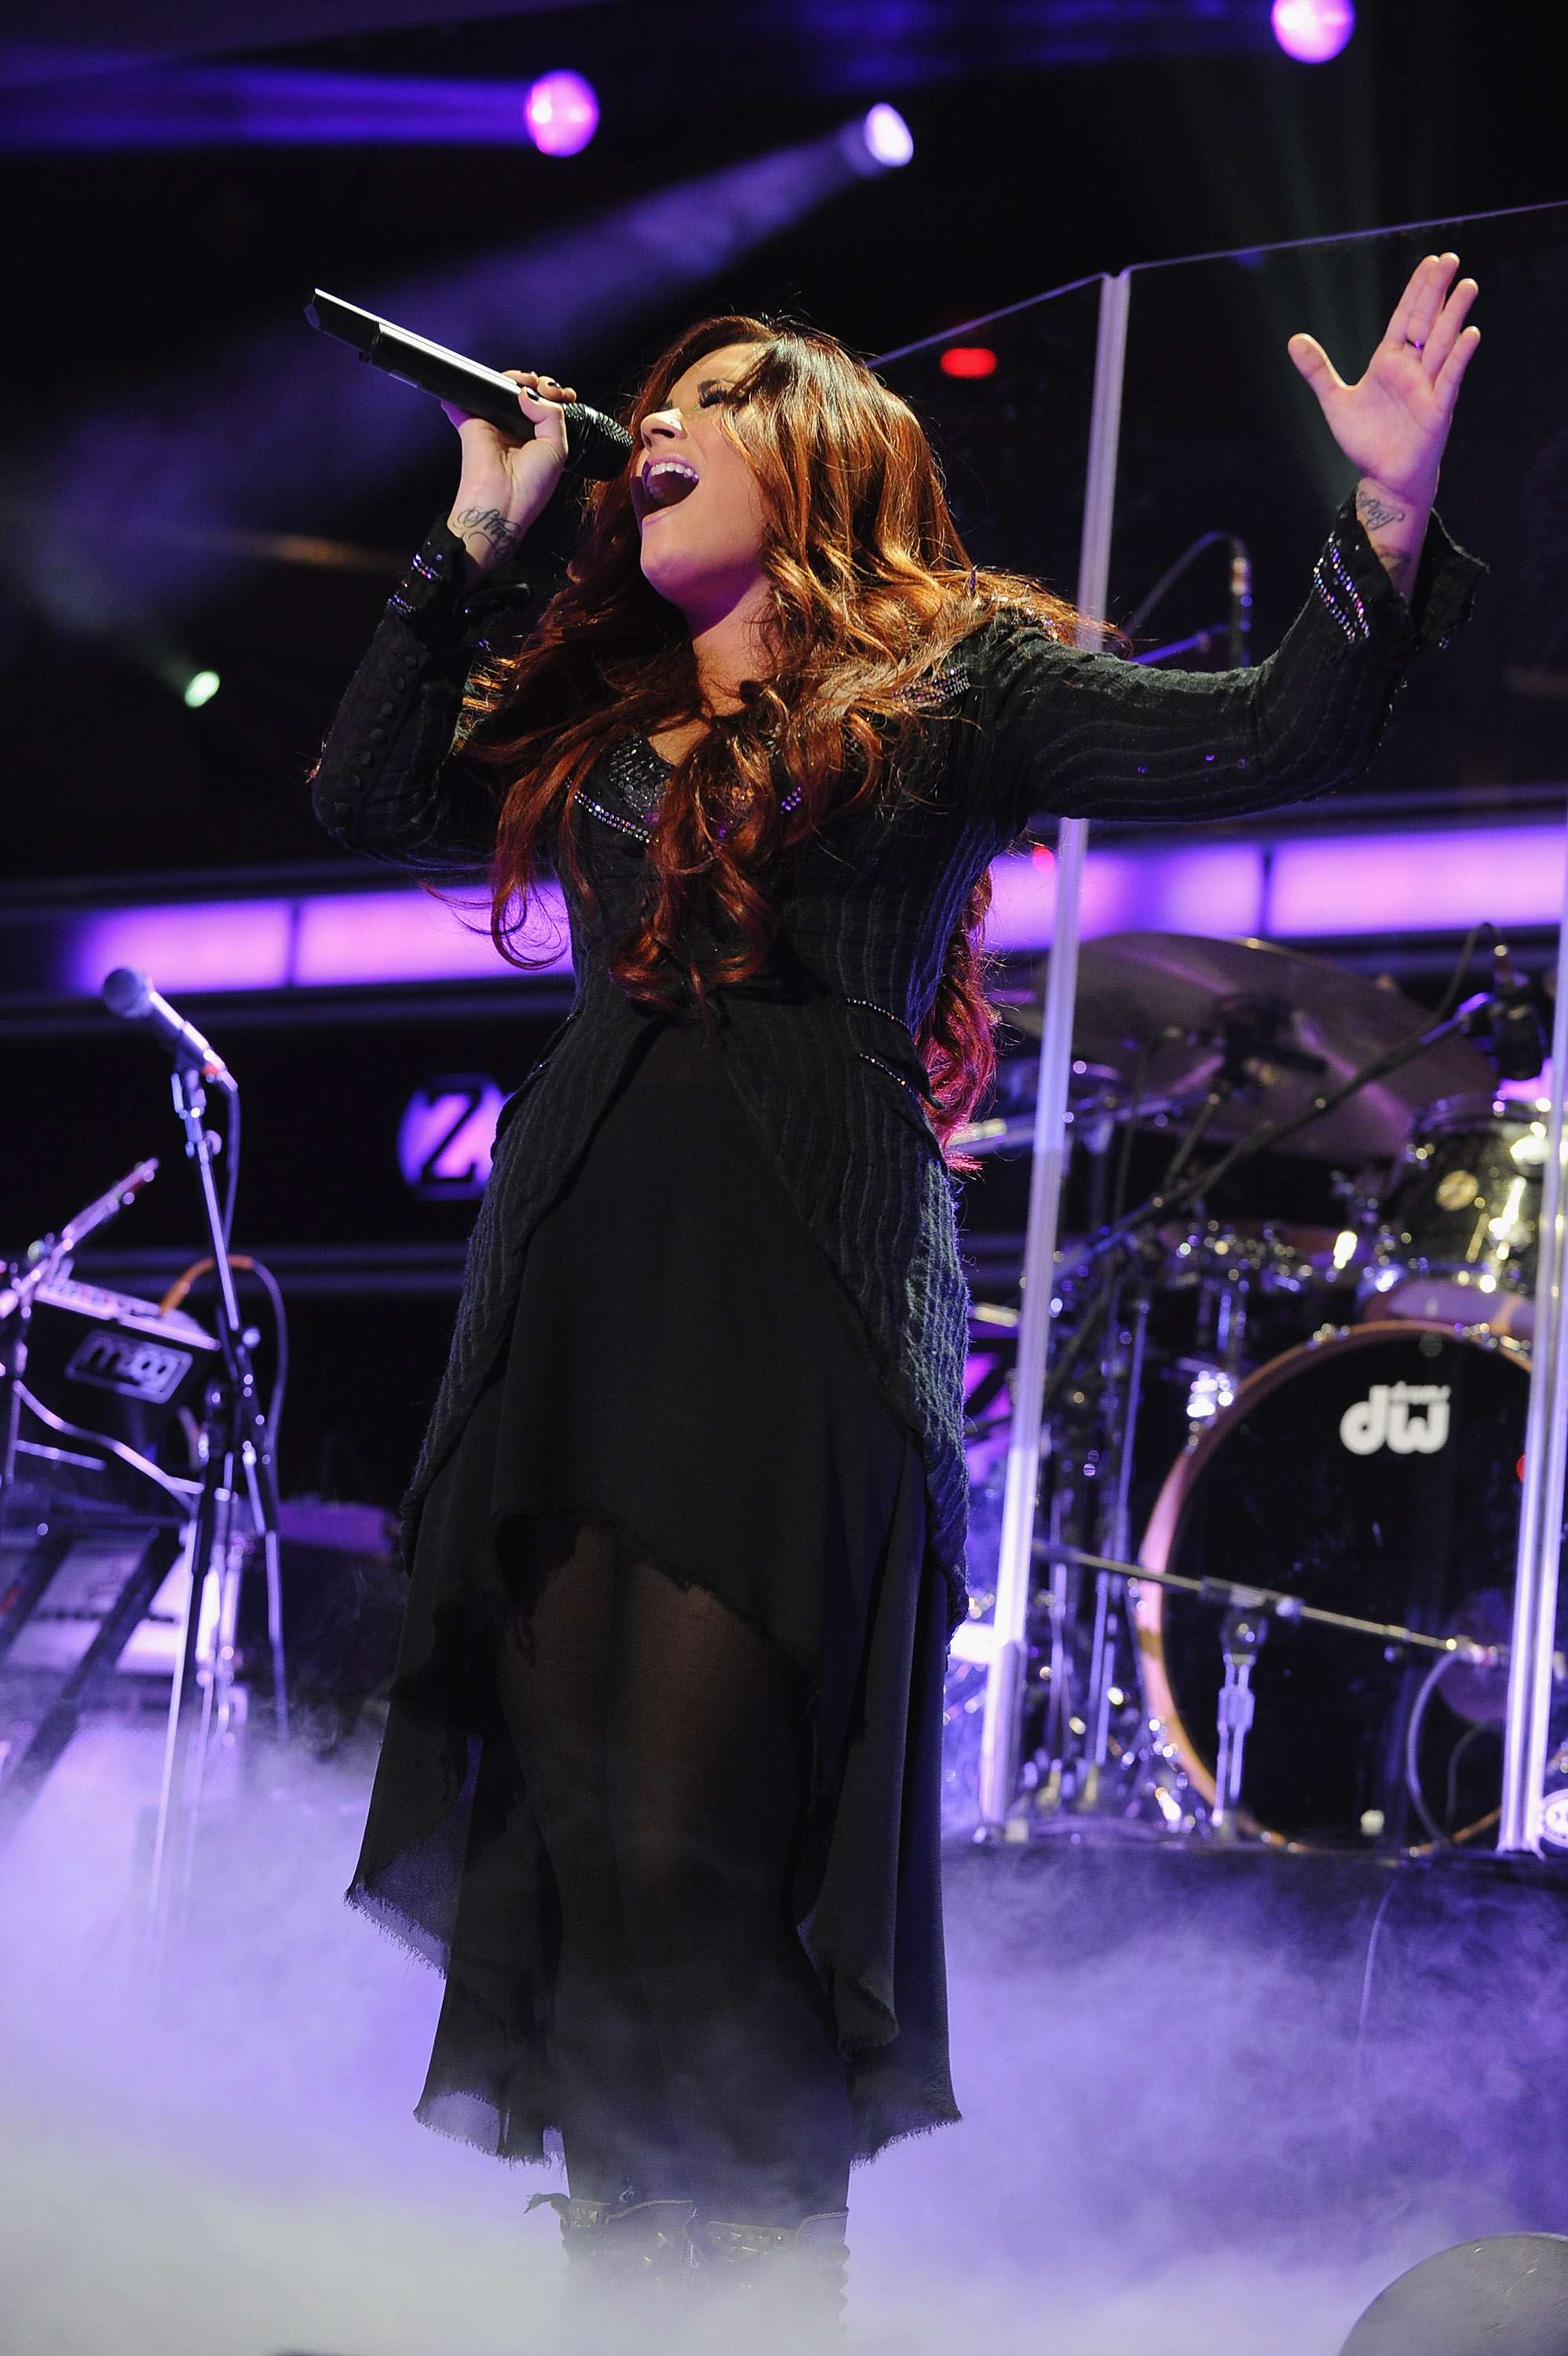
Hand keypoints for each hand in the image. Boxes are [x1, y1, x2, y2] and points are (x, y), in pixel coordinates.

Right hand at [443, 368, 577, 577]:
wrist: (503, 502)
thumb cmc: (531, 486)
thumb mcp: (557, 448)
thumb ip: (552, 415)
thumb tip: (529, 393)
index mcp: (539, 438)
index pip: (548, 407)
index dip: (555, 394)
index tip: (563, 394)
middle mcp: (518, 430)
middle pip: (526, 394)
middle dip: (537, 383)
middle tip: (543, 387)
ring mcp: (496, 425)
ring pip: (501, 390)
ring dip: (511, 379)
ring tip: (520, 384)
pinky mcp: (473, 424)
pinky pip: (467, 400)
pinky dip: (465, 389)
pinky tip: (477, 381)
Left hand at [1289, 253, 1478, 594]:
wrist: (1383, 477)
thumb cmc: (1366, 439)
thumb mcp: (1335, 401)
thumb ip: (1317, 371)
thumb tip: (1294, 340)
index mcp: (1389, 361)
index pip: (1404, 317)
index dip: (1417, 290)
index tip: (1431, 262)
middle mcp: (1412, 369)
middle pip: (1425, 322)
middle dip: (1437, 291)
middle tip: (1450, 259)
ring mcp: (1427, 387)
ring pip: (1442, 344)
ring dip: (1454, 316)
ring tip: (1467, 286)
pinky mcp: (1437, 409)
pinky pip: (1449, 379)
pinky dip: (1458, 358)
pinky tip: (1470, 334)